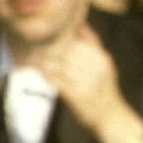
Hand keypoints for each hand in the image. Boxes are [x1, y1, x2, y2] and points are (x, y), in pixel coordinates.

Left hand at [28, 24, 142, 142]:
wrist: (111, 118)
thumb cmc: (106, 91)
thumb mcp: (106, 65)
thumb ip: (94, 44)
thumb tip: (79, 24)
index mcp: (101, 58)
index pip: (76, 40)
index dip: (60, 38)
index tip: (48, 37)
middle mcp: (93, 67)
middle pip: (64, 50)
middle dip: (48, 48)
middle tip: (33, 45)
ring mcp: (83, 80)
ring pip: (56, 63)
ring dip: (42, 60)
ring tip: (30, 57)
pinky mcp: (74, 94)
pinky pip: (53, 79)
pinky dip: (43, 74)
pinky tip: (37, 71)